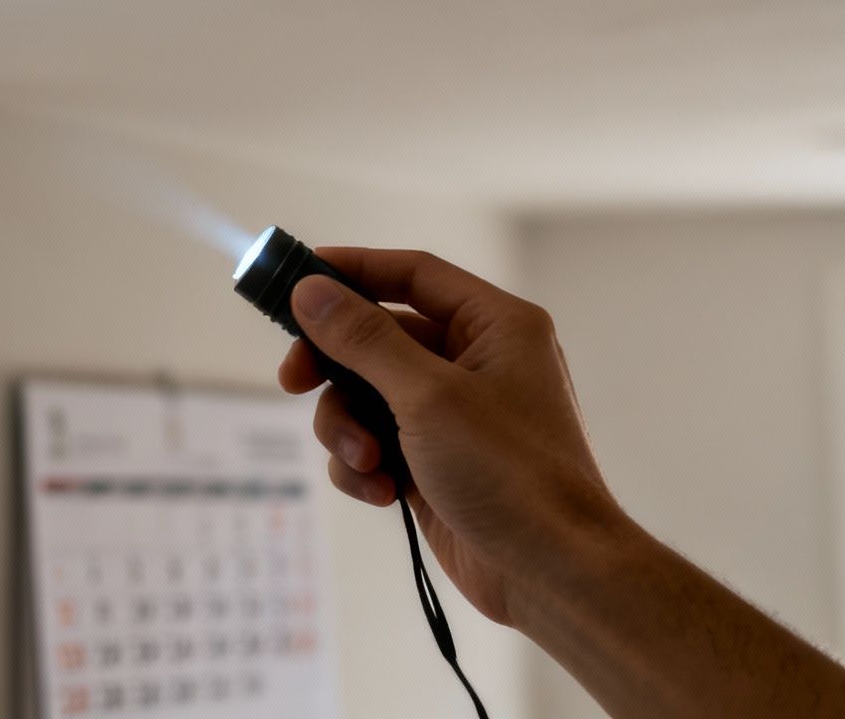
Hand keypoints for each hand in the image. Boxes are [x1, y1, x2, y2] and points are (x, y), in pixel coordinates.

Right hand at [277, 248, 623, 626]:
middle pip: (376, 337)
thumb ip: (363, 339)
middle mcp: (475, 362)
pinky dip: (365, 466)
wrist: (551, 574)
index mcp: (494, 326)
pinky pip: (374, 442)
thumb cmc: (511, 474)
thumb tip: (311, 291)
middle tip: (293, 381)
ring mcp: (453, 414)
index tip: (296, 280)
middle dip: (334, 367)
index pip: (412, 275)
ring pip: (365, 395)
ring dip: (348, 428)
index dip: (352, 270)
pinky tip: (382, 492)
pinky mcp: (433, 461)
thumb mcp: (428, 396)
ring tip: (365, 462)